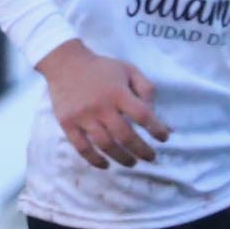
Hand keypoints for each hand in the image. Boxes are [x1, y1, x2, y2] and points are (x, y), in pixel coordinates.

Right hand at [38, 42, 169, 169]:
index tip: (163, 138)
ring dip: (122, 158)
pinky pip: (82, 148)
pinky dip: (94, 160)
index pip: (142, 115)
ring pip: (106, 145)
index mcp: (118, 93)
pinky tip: (105, 165)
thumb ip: (145, 89)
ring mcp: (83, 117)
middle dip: (142, 150)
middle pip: (125, 136)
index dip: (156, 129)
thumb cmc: (102, 68)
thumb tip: (153, 113)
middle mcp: (101, 106)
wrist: (65, 63)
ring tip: (132, 163)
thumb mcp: (129, 70)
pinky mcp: (68, 124)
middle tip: (151, 157)